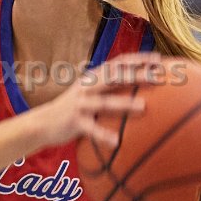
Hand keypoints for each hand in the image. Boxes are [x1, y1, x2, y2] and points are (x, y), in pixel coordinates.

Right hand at [38, 52, 160, 148]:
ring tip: (144, 107)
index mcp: (93, 77)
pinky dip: (104, 135)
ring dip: (124, 104)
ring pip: (104, 101)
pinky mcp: (74, 121)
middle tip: (157, 77)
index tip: (158, 58)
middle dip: (136, 74)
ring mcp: (80, 103)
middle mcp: (87, 86)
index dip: (138, 59)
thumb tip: (136, 85)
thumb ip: (108, 87)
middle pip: (114, 77)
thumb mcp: (89, 93)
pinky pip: (91, 128)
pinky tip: (117, 142)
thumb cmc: (73, 109)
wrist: (42, 122)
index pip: (118, 63)